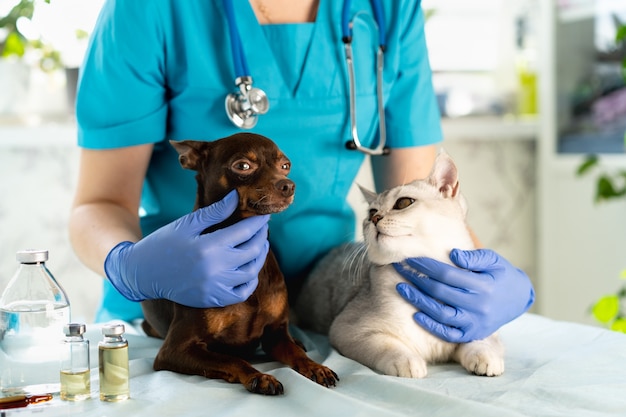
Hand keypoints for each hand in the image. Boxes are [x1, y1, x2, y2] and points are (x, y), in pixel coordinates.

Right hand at [104, 190, 269, 307]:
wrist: (143, 273)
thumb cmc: (164, 243)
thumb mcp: (188, 224)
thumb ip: (215, 212)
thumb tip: (236, 197)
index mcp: (209, 246)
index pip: (245, 232)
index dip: (258, 222)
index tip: (264, 215)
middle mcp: (215, 269)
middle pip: (252, 251)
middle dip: (261, 236)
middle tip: (262, 228)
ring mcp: (215, 287)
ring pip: (251, 271)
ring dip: (260, 256)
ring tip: (260, 245)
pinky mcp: (212, 299)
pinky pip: (242, 293)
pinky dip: (250, 281)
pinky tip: (250, 269)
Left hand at [394, 249, 534, 342]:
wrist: (518, 298)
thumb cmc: (501, 273)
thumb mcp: (493, 260)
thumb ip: (474, 257)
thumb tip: (452, 254)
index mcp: (484, 286)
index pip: (448, 275)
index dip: (427, 266)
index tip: (411, 257)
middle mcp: (479, 306)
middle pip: (440, 292)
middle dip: (417, 279)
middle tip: (400, 268)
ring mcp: (475, 323)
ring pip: (441, 314)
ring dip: (418, 301)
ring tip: (401, 289)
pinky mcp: (472, 334)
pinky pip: (448, 333)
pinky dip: (431, 326)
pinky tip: (416, 314)